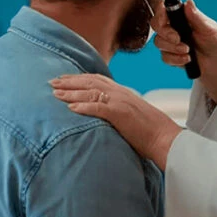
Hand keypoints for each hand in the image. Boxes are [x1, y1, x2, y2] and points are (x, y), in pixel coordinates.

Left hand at [50, 74, 182, 169]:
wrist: (165, 138)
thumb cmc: (150, 132)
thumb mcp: (132, 115)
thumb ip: (118, 111)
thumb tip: (104, 115)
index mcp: (123, 92)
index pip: (97, 79)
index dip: (79, 78)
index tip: (64, 79)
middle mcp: (121, 93)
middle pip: (90, 82)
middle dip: (69, 81)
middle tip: (52, 82)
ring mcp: (121, 102)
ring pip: (91, 91)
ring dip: (71, 92)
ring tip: (55, 93)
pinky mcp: (121, 114)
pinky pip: (98, 107)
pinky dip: (83, 106)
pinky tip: (71, 107)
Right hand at [152, 0, 216, 100]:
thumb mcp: (209, 28)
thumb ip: (196, 16)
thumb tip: (188, 2)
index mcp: (183, 17)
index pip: (164, 10)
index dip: (160, 14)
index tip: (165, 21)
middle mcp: (175, 28)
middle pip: (157, 26)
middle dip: (166, 34)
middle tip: (178, 39)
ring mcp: (173, 42)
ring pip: (159, 43)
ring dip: (173, 48)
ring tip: (188, 51)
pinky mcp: (173, 55)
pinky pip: (165, 57)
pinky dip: (176, 59)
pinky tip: (187, 59)